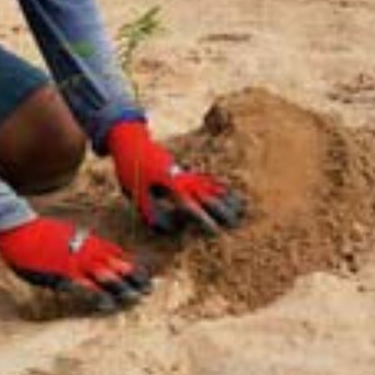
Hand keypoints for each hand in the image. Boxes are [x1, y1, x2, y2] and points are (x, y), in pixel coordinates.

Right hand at [0, 217, 150, 310]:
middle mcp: (89, 250)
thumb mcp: (67, 235)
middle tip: (149, 291)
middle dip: (135, 279)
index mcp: (90, 241)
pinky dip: (98, 296)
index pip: (119, 254)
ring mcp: (78, 262)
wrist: (21, 229)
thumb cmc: (40, 235)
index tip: (147, 277)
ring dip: (123, 289)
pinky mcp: (64, 273)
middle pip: (119, 265)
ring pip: (108, 277)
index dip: (134, 266)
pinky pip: (85, 287)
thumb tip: (90, 250)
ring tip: (136, 300)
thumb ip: (82, 244)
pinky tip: (108, 305)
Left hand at [107, 122, 244, 235]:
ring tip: (242, 209)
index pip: (191, 206)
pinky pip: (207, 180)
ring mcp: (187, 173)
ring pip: (211, 187)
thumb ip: (153, 213)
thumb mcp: (137, 195)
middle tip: (236, 223)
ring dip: (226, 198)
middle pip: (207, 195)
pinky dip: (220, 187)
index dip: (203, 219)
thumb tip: (171, 227)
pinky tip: (231, 193)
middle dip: (222, 210)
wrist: (133, 143)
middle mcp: (183, 179)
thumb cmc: (132, 170)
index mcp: (171, 185)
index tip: (215, 231)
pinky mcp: (186, 171)